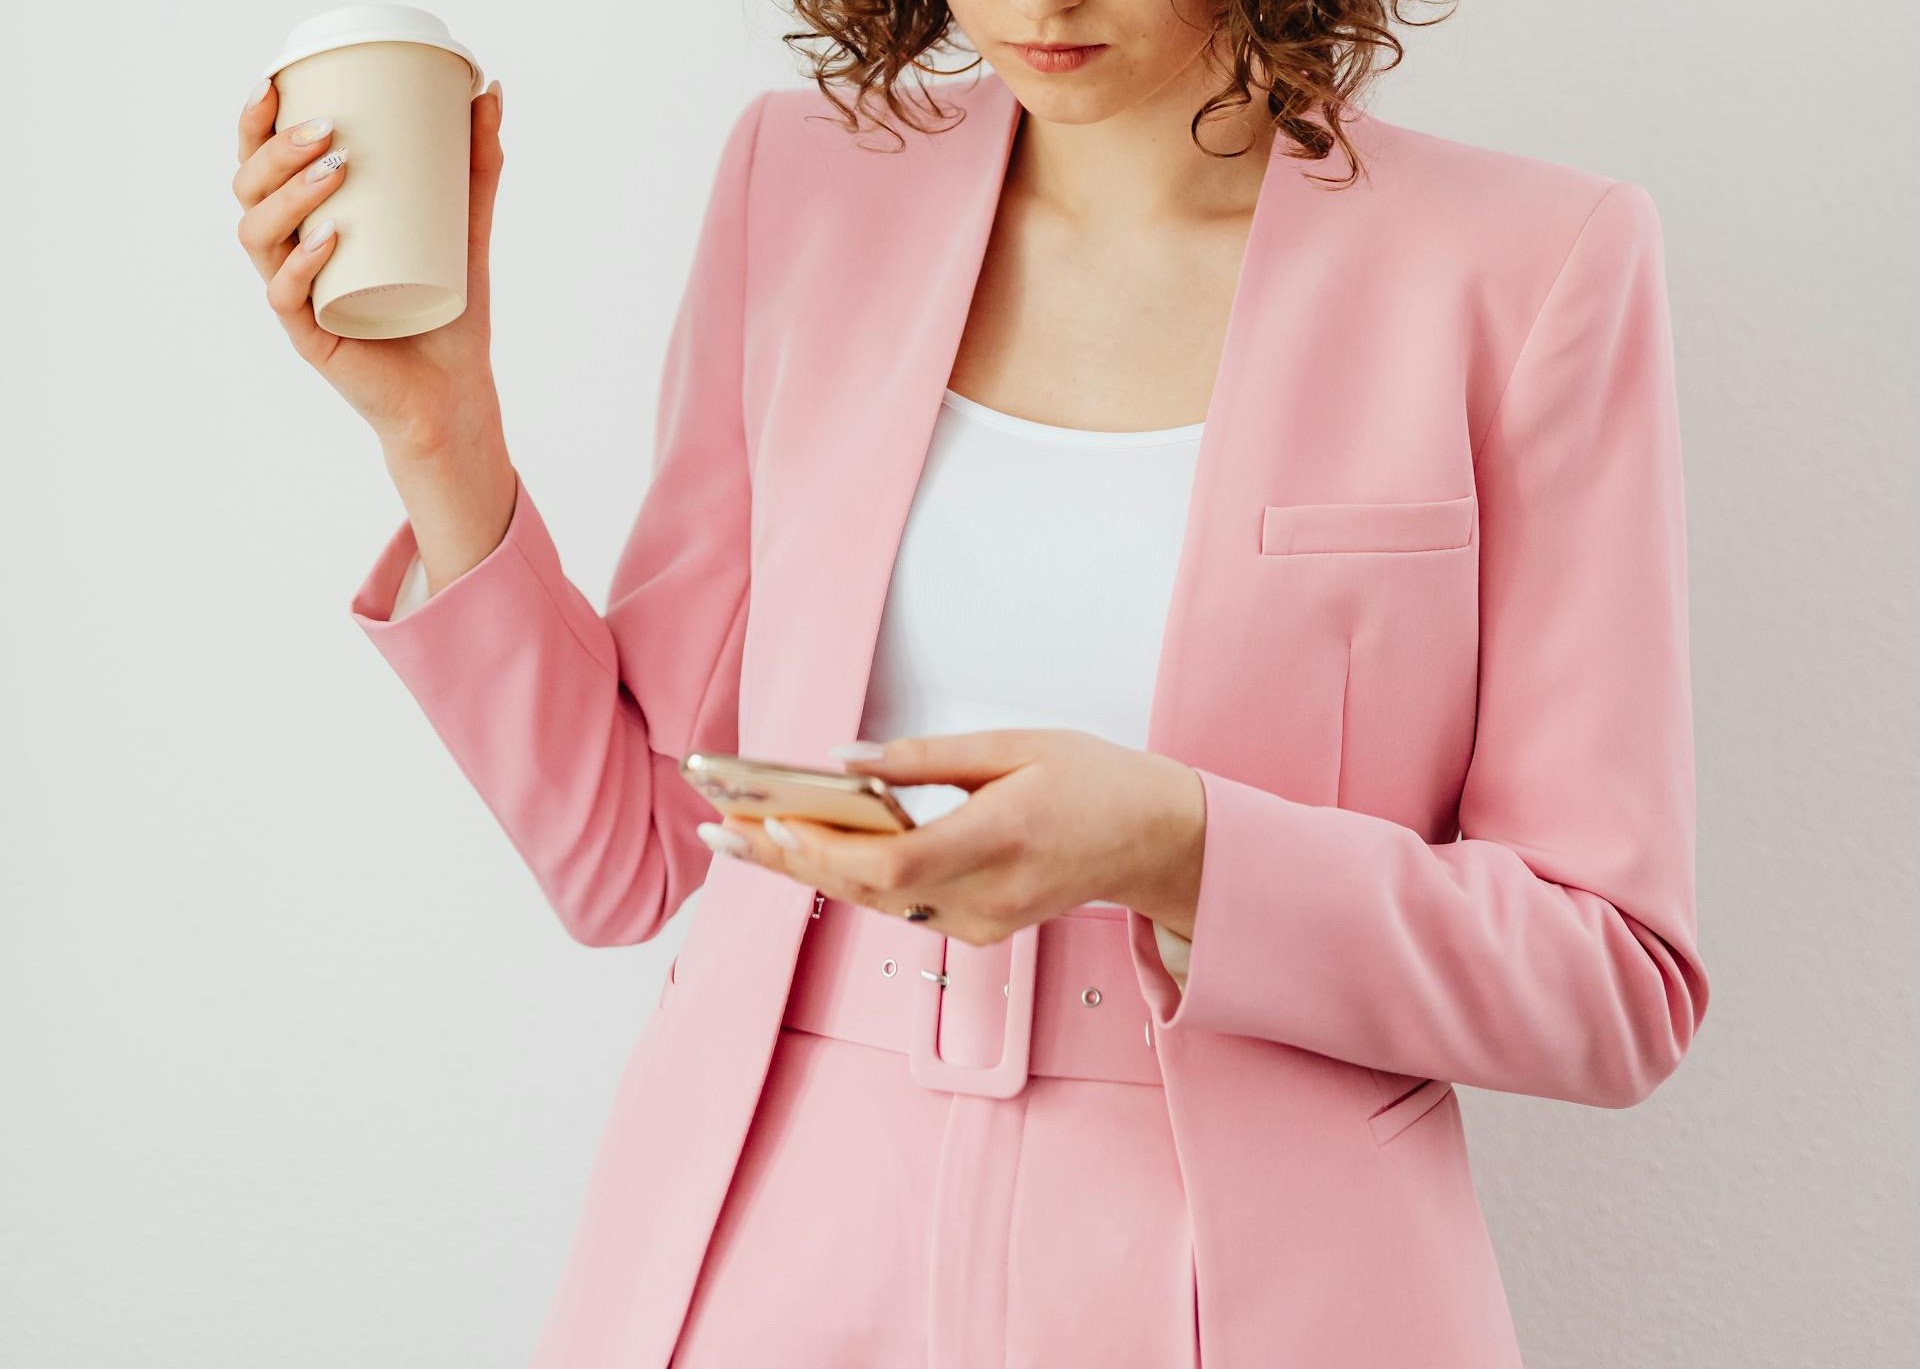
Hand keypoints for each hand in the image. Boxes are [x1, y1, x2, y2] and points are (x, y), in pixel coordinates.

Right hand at [231, 73, 508, 457]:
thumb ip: (478, 165)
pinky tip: (328, 239)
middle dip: (276, 153)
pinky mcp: (312, 338)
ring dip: (288, 196)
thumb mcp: (468, 227)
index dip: (255, 125)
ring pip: (259, 237)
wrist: (456, 394)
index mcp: (310, 226)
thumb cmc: (451, 313)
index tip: (274, 84)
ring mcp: (298, 298)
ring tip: (333, 170)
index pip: (262, 166)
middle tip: (326, 130)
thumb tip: (490, 92)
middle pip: (250, 192)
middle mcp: (293, 258)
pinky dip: (303, 263)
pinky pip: (288, 296)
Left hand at [697, 729, 1205, 945]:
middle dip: (787, 859)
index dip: (826, 848)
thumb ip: (927, 757)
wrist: (1154, 841)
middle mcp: (988, 896)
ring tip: (742, 836)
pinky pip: (898, 906)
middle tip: (720, 831)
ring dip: (806, 870)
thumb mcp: (1017, 746)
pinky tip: (806, 850)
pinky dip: (848, 878)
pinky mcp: (977, 931)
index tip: (771, 819)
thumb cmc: (1092, 781)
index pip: (895, 862)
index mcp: (1002, 839)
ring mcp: (982, 924)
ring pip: (874, 902)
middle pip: (867, 889)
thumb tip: (847, 758)